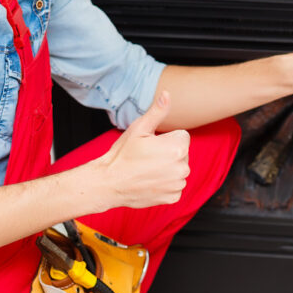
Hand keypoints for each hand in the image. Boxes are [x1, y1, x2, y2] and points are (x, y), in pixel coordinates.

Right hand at [98, 91, 190, 209]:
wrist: (109, 183)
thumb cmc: (123, 154)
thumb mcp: (139, 128)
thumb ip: (158, 111)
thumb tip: (168, 94)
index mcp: (178, 148)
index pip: (182, 136)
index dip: (166, 138)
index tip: (151, 145)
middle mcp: (183, 167)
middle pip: (182, 153)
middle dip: (168, 153)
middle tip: (147, 157)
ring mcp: (178, 184)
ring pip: (178, 169)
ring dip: (168, 169)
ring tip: (147, 169)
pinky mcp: (173, 197)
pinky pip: (175, 185)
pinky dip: (165, 184)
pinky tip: (150, 181)